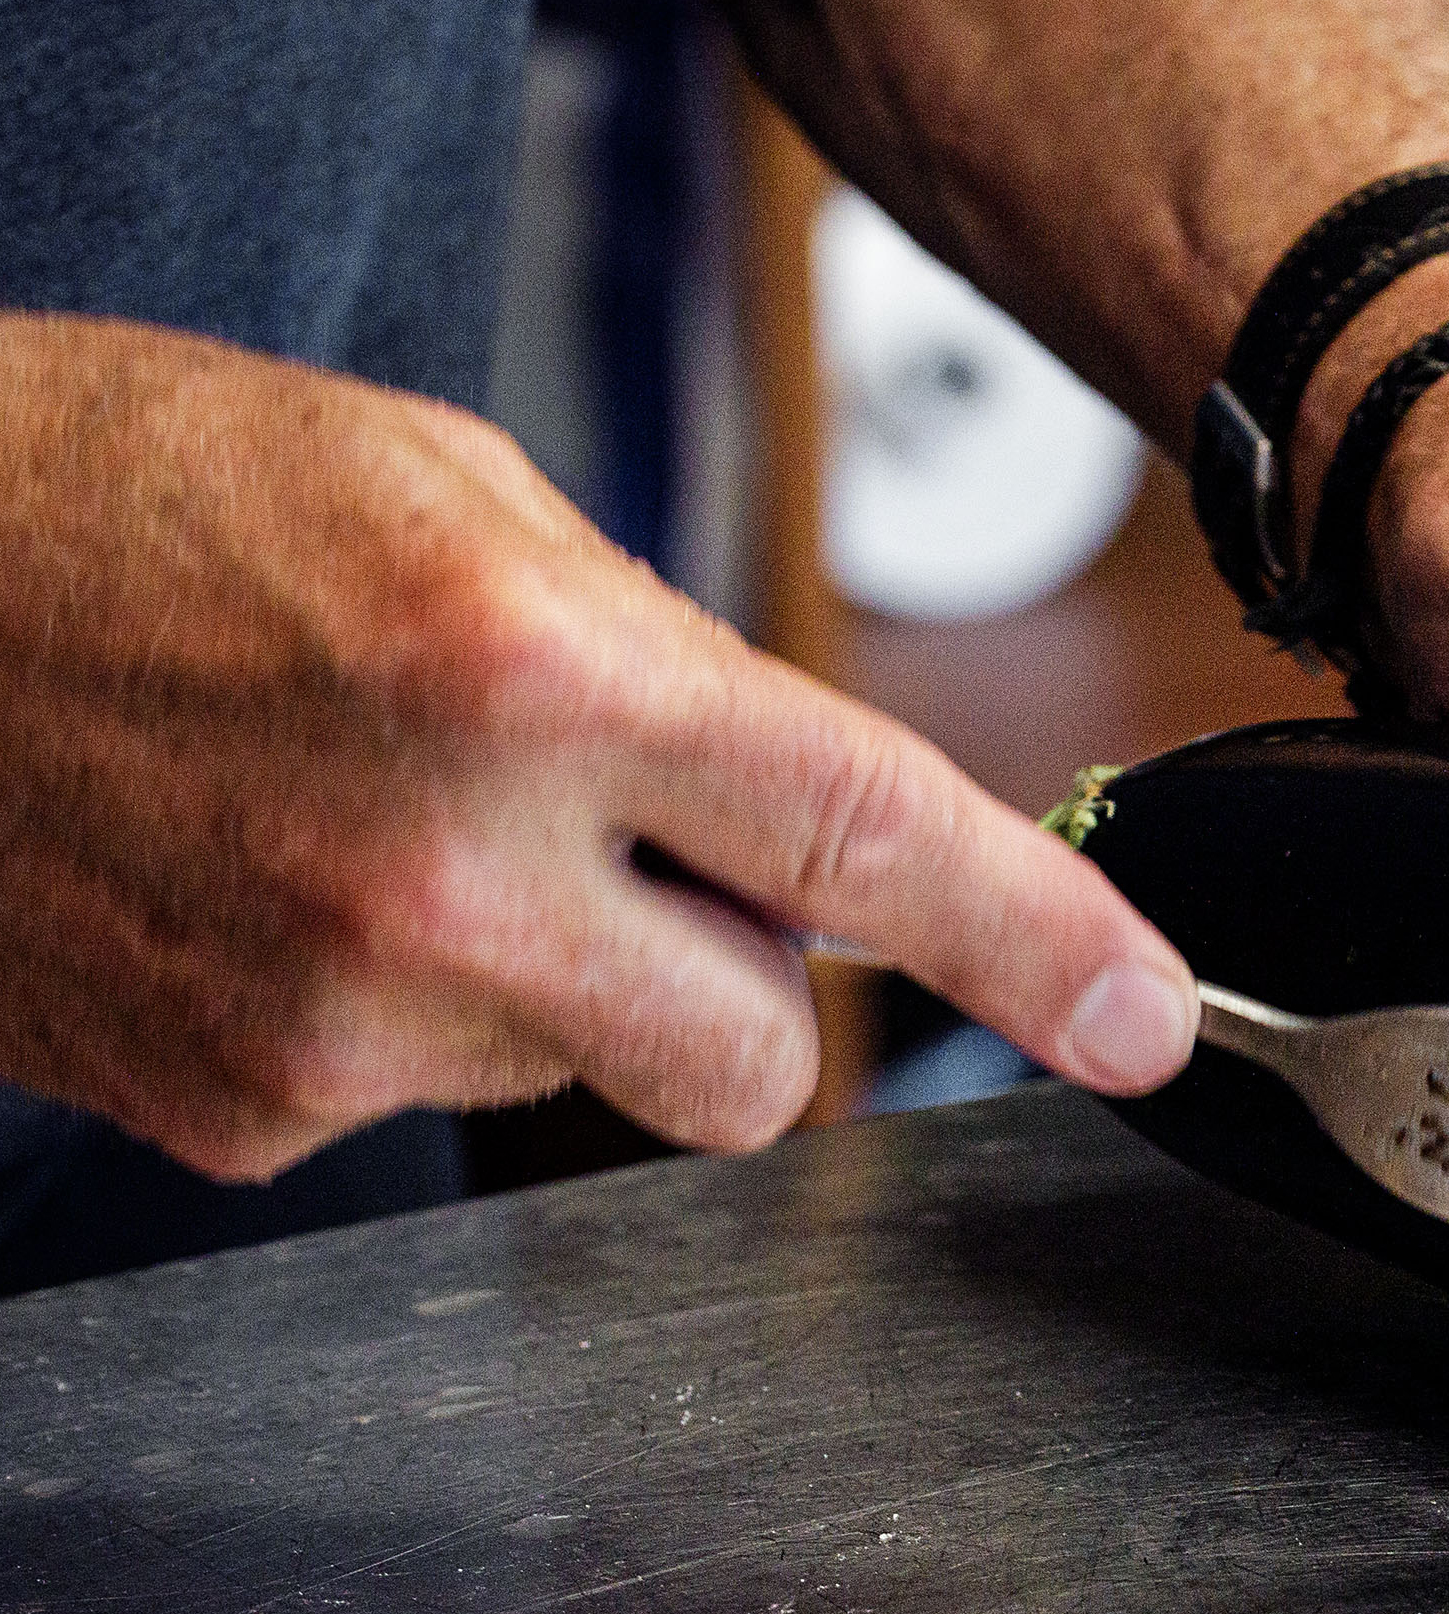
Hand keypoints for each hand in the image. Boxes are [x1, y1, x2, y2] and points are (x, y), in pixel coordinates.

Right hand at [0, 314, 1197, 1179]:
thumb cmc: (142, 497)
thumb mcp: (461, 498)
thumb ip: (671, 672)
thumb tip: (820, 827)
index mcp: (536, 674)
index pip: (871, 844)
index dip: (1038, 950)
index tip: (1141, 1020)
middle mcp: (448, 876)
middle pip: (762, 1064)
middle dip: (737, 979)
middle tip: (615, 853)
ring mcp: (336, 1024)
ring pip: (590, 1078)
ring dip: (552, 981)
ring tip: (380, 824)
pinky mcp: (243, 1116)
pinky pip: (431, 1100)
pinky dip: (404, 1014)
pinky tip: (288, 890)